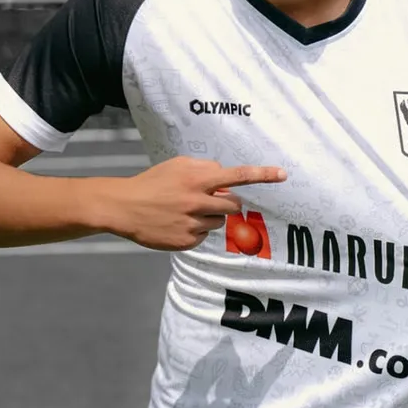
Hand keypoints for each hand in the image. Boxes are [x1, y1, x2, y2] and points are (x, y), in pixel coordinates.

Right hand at [101, 157, 285, 251]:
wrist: (124, 207)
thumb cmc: (153, 183)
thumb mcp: (177, 165)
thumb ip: (204, 169)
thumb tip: (224, 177)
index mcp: (197, 180)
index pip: (237, 176)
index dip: (262, 174)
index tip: (282, 174)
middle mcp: (198, 202)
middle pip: (233, 205)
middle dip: (227, 203)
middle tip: (209, 200)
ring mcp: (192, 224)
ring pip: (219, 222)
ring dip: (210, 217)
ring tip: (185, 211)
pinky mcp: (186, 242)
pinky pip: (204, 236)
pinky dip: (196, 230)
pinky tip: (177, 224)